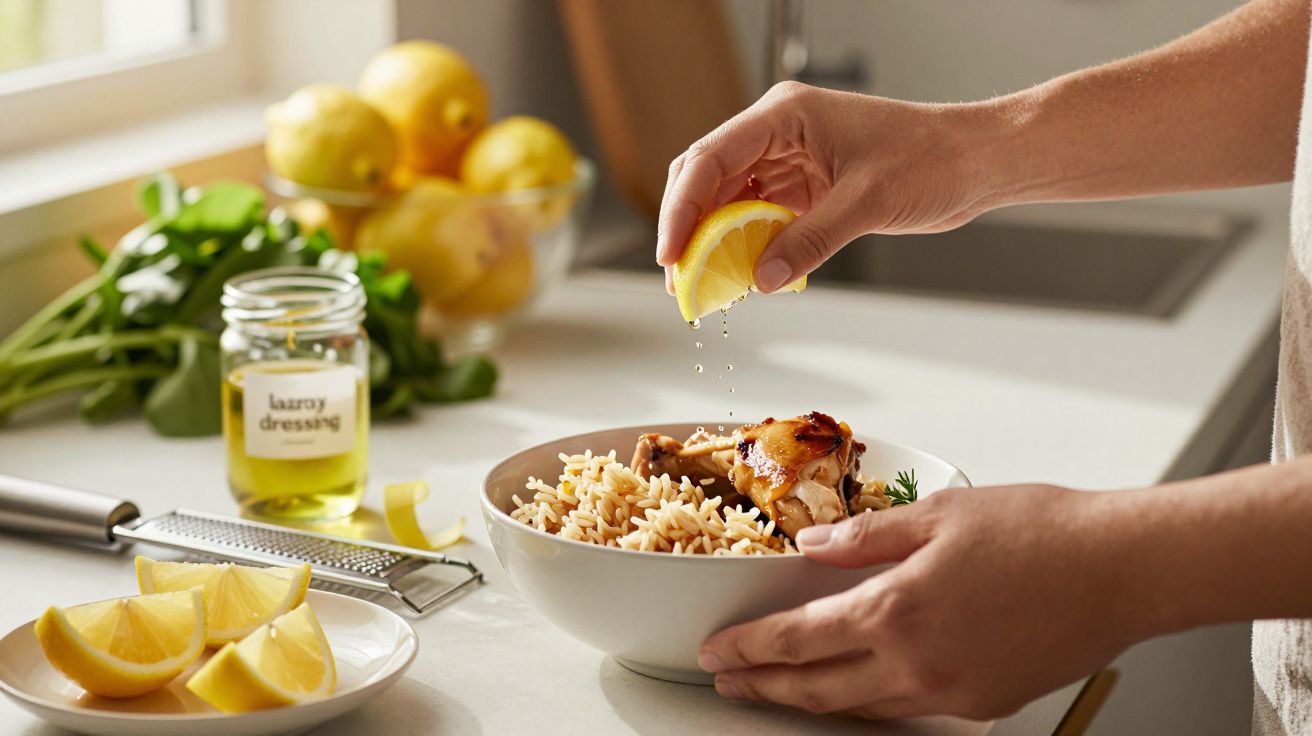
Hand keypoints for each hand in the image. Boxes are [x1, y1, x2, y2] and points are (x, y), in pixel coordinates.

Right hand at [656, 82, 1009, 292]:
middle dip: (687, 229)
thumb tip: (761, 280)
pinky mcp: (802, 184)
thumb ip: (809, 242)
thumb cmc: (932, 160)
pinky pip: (755, 215)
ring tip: (702, 285)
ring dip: (711, 241)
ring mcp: (787, 158)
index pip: (709, 159)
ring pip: (725, 199)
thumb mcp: (866, 204)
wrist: (974, 161)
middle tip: (679, 281)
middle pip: (705, 178)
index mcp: (785, 115)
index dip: (680, 209)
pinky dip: (742, 245)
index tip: (671, 254)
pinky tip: (738, 274)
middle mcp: (778, 132)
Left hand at [698, 484, 1158, 719]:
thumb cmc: (1040, 532)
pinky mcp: (984, 702)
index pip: (797, 639)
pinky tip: (859, 686)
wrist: (1122, 569)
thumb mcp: (938, 514)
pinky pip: (909, 708)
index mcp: (896, 610)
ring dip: (812, 699)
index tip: (718, 652)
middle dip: (765, 687)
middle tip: (730, 683)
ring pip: (861, 706)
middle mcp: (917, 664)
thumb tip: (812, 546)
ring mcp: (952, 691)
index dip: (749, 648)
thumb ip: (864, 536)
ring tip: (781, 689)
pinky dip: (871, 699)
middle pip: (817, 688)